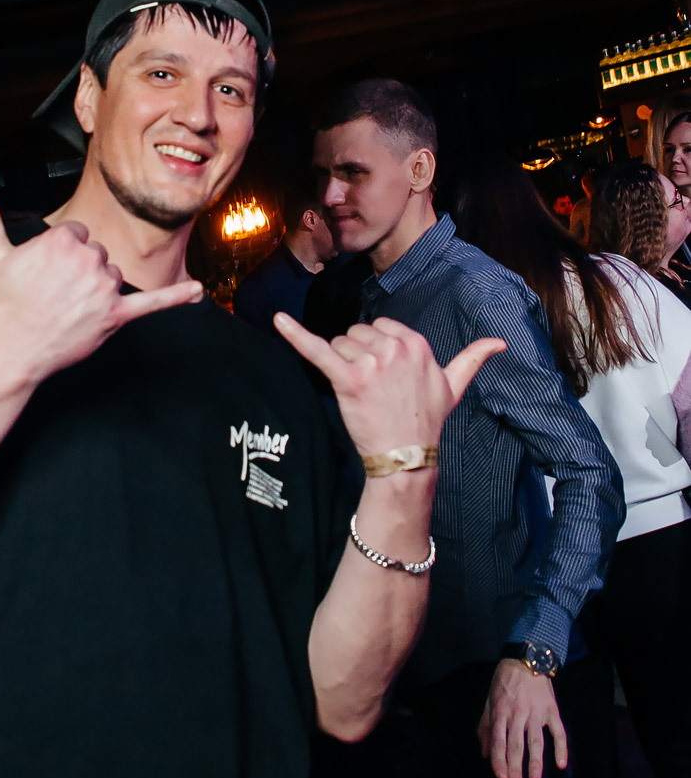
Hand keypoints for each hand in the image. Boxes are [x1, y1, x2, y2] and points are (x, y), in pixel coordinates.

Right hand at [0, 186, 202, 384]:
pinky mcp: (116, 316)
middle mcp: (88, 259)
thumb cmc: (3, 303)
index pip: (78, 234)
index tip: (45, 273)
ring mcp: (104, 288)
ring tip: (69, 308)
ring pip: (113, 276)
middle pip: (97, 254)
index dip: (61, 254)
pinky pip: (152, 303)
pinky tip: (197, 293)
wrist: (12, 348)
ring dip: (96, 290)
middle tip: (53, 294)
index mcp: (64, 239)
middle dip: (79, 272)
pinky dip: (176, 298)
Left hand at [273, 314, 504, 457]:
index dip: (376, 352)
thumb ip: (473, 359)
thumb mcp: (454, 387)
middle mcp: (395, 347)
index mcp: (416, 342)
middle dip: (357, 358)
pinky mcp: (347, 379)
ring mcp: (371, 362)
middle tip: (372, 391)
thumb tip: (500, 343)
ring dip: (341, 366)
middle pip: (356, 334)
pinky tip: (277, 320)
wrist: (407, 457)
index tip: (385, 378)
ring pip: (338, 345)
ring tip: (360, 395)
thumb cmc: (426, 421)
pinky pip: (316, 349)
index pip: (380, 328)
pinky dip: (294, 334)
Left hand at [477, 660, 568, 777]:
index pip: (498, 742)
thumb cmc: (504, 683)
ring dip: (536, 761)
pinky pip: (558, 731)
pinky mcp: (552, 710)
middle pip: (516, 745)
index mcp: (500, 713)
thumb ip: (485, 727)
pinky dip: (561, 748)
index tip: (501, 777)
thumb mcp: (489, 702)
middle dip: (515, 768)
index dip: (499, 760)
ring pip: (536, 741)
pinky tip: (562, 764)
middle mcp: (517, 714)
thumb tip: (484, 753)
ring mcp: (536, 713)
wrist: (526, 660)